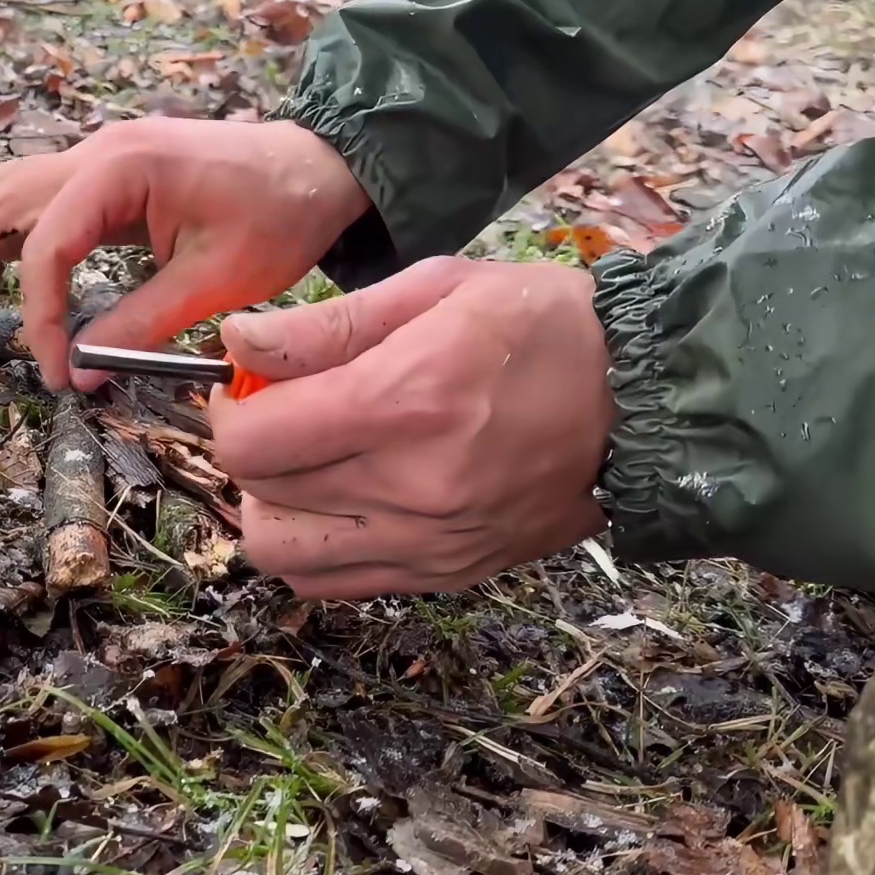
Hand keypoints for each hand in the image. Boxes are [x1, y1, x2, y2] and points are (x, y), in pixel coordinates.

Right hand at [0, 118, 370, 389]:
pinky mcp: (104, 172)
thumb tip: (81, 372)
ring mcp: (95, 156)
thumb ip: (141, 324)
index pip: (45, 246)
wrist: (320, 164)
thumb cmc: (281, 214)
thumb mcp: (217, 280)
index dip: (37, 315)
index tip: (56, 371)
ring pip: (0, 194)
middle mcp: (95, 152)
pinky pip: (30, 197)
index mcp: (120, 168)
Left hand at [207, 257, 615, 598]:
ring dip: (274, 512)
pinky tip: (341, 502)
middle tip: (275, 418)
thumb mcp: (436, 288)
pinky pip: (338, 586)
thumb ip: (327, 324)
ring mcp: (432, 542)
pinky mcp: (450, 572)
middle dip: (249, 455)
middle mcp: (411, 486)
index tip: (245, 385)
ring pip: (286, 559)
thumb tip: (239, 342)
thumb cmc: (545, 325)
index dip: (228, 412)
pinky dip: (316, 549)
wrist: (647, 399)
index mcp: (403, 402)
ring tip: (305, 466)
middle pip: (260, 503)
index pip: (252, 444)